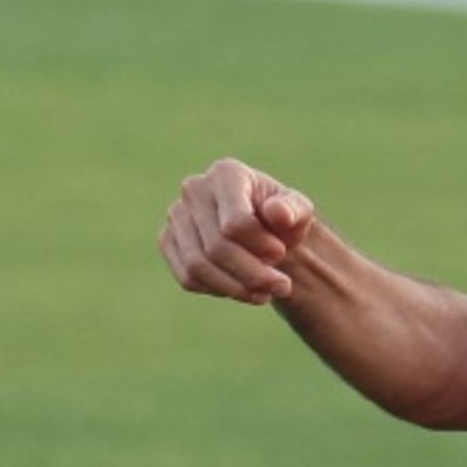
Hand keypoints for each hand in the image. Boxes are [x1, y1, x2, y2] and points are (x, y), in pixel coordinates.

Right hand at [160, 159, 323, 304]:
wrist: (263, 230)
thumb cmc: (282, 218)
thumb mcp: (299, 211)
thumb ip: (294, 209)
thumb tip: (277, 213)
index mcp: (226, 173)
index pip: (236, 222)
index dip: (260, 246)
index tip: (280, 253)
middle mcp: (194, 189)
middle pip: (216, 247)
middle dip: (252, 274)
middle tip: (281, 285)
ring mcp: (177, 215)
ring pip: (198, 266)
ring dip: (235, 288)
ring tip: (264, 294)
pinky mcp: (167, 241)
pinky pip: (187, 277)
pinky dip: (218, 290)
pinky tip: (242, 290)